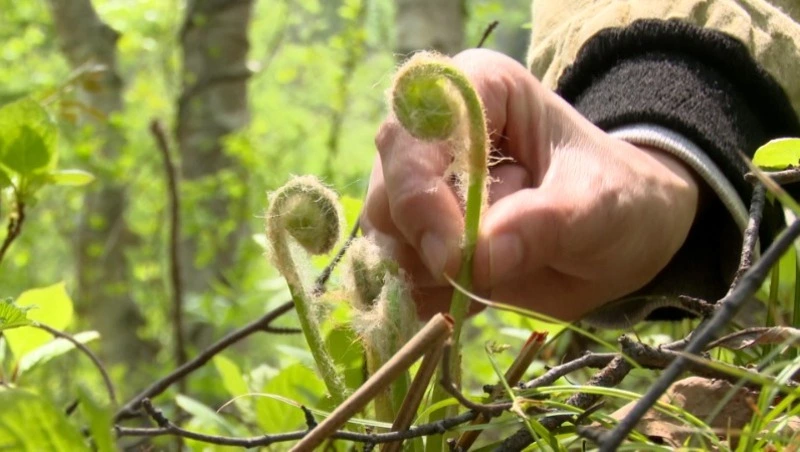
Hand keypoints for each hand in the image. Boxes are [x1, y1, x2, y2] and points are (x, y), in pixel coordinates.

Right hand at [362, 49, 699, 320]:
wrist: (621, 238)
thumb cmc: (618, 199)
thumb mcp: (601, 205)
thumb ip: (545, 224)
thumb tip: (479, 257)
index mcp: (479, 89)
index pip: (418, 128)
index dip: (422, 190)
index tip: (455, 255)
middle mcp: (437, 132)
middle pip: (388, 184)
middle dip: (424, 240)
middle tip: (472, 275)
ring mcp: (423, 185)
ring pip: (384, 231)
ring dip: (427, 272)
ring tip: (490, 279)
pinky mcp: (420, 233)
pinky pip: (395, 270)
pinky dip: (428, 295)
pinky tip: (476, 294)